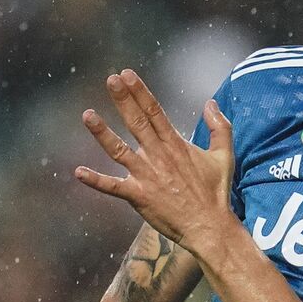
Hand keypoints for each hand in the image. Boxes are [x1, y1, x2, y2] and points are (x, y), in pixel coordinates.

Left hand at [75, 69, 235, 255]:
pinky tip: (78, 172)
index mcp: (175, 144)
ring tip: (87, 115)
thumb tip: (210, 103)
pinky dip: (96, 180)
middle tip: (110, 79)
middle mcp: (158, 156)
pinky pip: (113, 187)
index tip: (127, 74)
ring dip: (102, 133)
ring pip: (119, 150)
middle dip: (123, 99)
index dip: (140, 92)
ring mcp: (146, 175)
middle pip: (137, 122)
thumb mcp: (224, 155)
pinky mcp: (138, 196)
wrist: (209, 226)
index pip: (154, 111)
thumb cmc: (215, 192)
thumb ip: (219, 127)